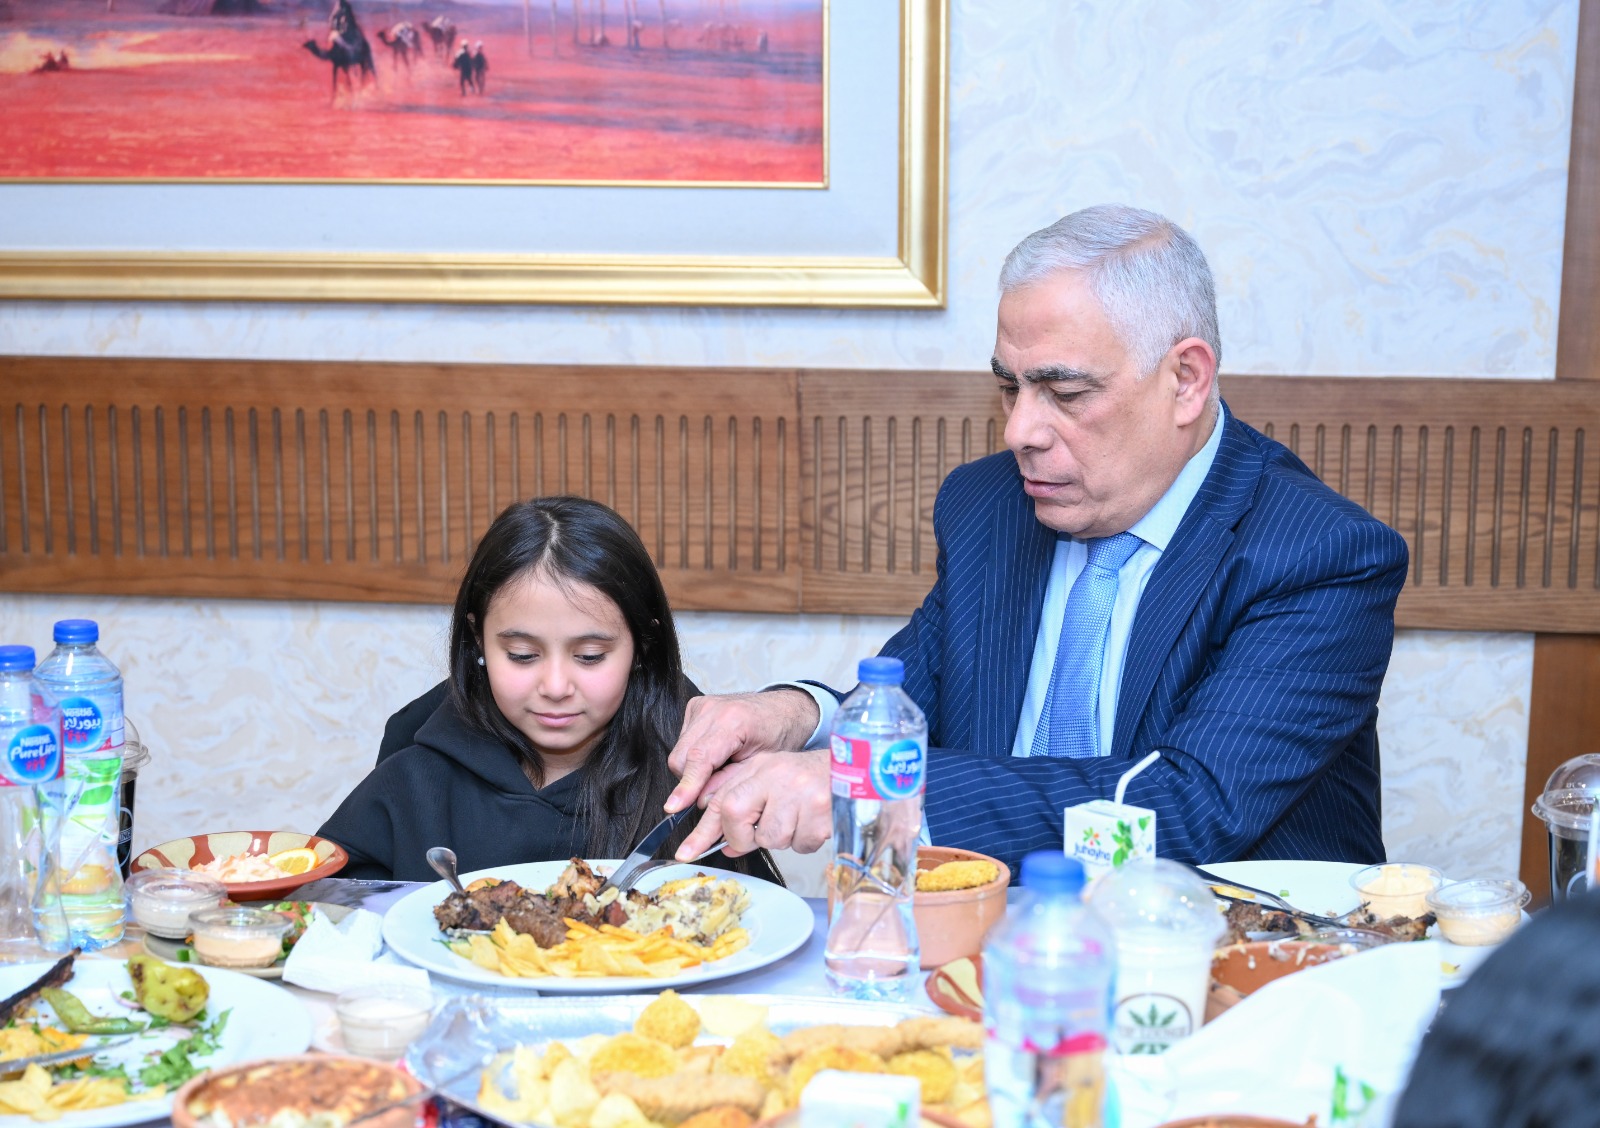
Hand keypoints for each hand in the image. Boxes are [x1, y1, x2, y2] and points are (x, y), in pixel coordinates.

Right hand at [664, 689, 819, 814]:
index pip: (700, 758)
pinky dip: (695, 754)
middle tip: (716, 786)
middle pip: (682, 757)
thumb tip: (700, 801)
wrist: (783, 709)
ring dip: (693, 768)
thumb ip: (728, 783)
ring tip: (721, 766)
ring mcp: (702, 705)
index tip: (674, 807)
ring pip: (679, 751)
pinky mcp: (695, 706)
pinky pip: (683, 741)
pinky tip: (717, 753)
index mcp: (734, 721)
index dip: (687, 785)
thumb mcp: (760, 766)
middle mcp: (713, 709)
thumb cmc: (778, 735)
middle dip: (692, 780)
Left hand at [675, 749, 832, 859]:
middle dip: (747, 836)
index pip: (721, 803)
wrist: (854, 769)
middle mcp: (777, 777)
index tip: (687, 853)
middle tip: (764, 828)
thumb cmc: (807, 777)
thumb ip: (740, 804)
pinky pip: (800, 845)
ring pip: (772, 839)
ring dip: (783, 837)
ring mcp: (800, 794)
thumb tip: (722, 842)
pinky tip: (813, 822)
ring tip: (797, 817)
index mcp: (759, 768)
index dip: (703, 832)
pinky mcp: (821, 813)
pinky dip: (805, 840)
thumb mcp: (769, 778)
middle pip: (740, 822)